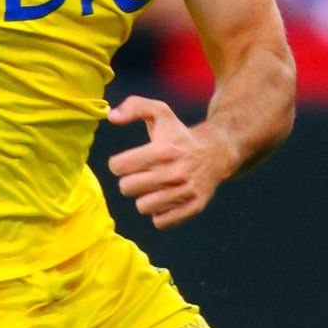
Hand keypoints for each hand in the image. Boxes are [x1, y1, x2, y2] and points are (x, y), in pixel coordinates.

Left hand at [107, 96, 232, 227]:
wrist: (216, 151)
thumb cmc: (179, 134)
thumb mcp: (160, 112)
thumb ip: (133, 107)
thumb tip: (111, 116)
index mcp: (162, 150)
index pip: (118, 166)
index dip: (119, 163)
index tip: (129, 161)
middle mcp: (174, 173)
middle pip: (127, 188)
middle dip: (131, 180)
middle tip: (143, 174)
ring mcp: (185, 192)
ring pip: (142, 206)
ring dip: (145, 197)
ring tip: (155, 186)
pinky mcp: (194, 207)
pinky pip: (160, 221)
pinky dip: (160, 212)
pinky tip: (166, 199)